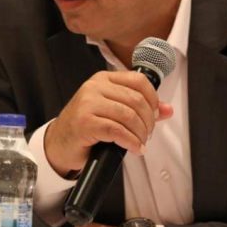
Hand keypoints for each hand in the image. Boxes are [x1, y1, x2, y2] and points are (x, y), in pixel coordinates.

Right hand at [44, 70, 173, 175]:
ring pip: (128, 115)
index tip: (155, 114)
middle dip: (148, 121)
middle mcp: (94, 87)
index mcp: (103, 79)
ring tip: (140, 142)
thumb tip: (167, 110)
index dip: (153, 98)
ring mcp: (88, 104)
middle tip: (147, 134)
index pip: (138, 80)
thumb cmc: (86, 126)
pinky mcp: (85, 122)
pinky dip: (130, 142)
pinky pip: (117, 131)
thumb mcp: (113, 111)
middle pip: (136, 100)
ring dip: (140, 133)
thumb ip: (140, 108)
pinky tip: (133, 148)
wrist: (58, 143)